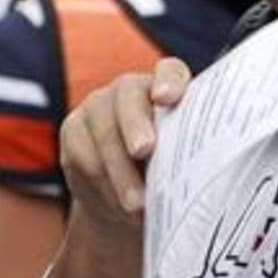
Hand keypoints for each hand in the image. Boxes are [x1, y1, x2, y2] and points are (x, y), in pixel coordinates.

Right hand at [59, 57, 189, 225]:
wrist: (127, 201)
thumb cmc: (168, 175)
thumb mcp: (184, 163)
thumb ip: (190, 156)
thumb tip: (204, 172)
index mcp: (167, 88)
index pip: (170, 72)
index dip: (169, 81)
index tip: (167, 97)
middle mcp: (129, 89)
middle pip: (129, 96)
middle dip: (135, 125)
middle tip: (143, 150)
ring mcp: (97, 105)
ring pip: (104, 132)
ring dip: (121, 172)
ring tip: (138, 205)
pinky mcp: (73, 129)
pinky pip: (84, 155)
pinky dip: (104, 185)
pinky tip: (119, 206)